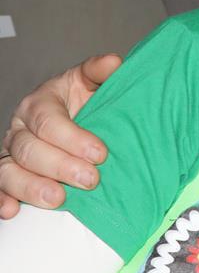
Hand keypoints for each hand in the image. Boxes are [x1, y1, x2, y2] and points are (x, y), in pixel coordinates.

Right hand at [0, 54, 119, 218]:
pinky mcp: (10, 175)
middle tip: (90, 180)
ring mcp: (12, 153)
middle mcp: (21, 128)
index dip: (73, 138)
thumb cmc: (87, 102)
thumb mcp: (92, 84)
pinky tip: (11, 211)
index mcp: (40, 103)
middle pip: (29, 148)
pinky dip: (1, 200)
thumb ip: (99, 73)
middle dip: (59, 166)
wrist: (80, 119)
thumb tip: (113, 62)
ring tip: (57, 199)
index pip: (48, 120)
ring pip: (9, 170)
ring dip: (31, 187)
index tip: (100, 153)